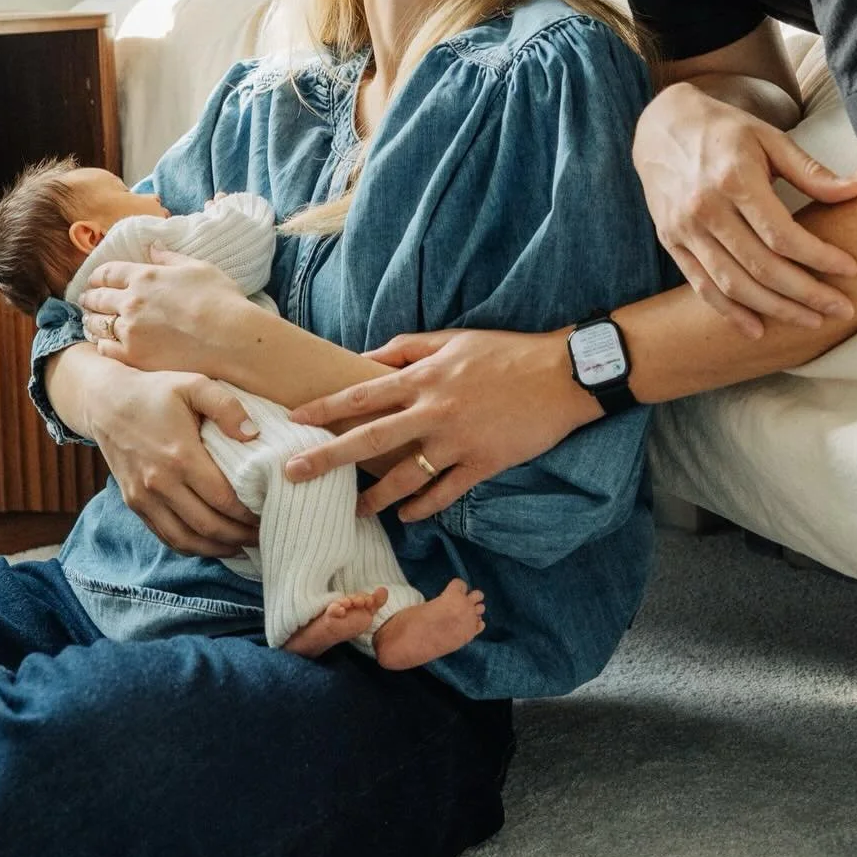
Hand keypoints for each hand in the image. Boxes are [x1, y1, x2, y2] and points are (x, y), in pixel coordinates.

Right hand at [69, 355, 259, 557]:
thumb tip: (253, 435)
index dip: (249, 513)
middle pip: (208, 525)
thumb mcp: (194, 385)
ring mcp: (144, 497)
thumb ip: (227, 407)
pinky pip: (166, 536)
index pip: (223, 499)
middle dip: (240, 536)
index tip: (269, 512)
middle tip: (263, 534)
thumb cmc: (155, 391)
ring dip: (217, 548)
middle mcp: (160, 483)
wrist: (106, 402)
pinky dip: (191, 546)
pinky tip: (211, 544)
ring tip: (242, 545)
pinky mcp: (135, 503)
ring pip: (186, 539)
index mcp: (180, 456)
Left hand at [80, 249, 249, 374]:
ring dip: (92, 321)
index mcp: (145, 276)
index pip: (107, 273)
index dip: (97, 276)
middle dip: (90, 297)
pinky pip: (105, 349)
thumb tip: (153, 246)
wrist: (231, 339)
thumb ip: (170, 257)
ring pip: (97, 324)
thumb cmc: (221, 300)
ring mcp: (130, 331)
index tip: (94, 281)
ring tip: (94, 322)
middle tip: (87, 300)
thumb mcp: (198, 268)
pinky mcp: (134, 356)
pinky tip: (107, 344)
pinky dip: (102, 345)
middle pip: (97, 297)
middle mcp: (131, 301)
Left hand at [283, 330, 597, 521]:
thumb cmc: (505, 353)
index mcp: (424, 378)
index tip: (294, 420)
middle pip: (369, 439)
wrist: (561, 375)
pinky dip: (422, 507)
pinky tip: (405, 516)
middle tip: (295, 473)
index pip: (361, 394)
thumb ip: (407, 348)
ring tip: (351, 510)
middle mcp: (433, 411)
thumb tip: (367, 358)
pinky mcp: (482, 464)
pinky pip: (444, 493)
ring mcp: (457, 442)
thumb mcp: (453, 339)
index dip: (325, 408)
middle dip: (328, 457)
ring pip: (404, 477)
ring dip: (373, 497)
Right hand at [633, 82, 856, 338]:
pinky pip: (701, 286)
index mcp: (734, 179)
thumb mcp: (768, 138)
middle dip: (807, 294)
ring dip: (775, 309)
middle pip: (761, 267)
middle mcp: (705, 208)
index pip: (782, 234)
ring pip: (733, 284)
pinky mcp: (670, 241)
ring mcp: (684, 229)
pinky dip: (729, 312)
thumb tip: (854, 193)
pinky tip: (757, 328)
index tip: (850, 270)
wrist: (660, 126)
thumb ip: (809, 170)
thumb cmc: (723, 130)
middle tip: (841, 309)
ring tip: (810, 321)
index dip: (819, 257)